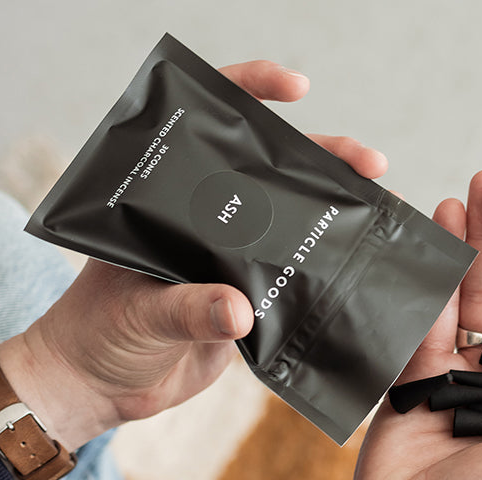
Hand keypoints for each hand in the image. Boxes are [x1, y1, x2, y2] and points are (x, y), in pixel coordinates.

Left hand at [0, 61, 387, 452]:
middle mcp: (202, 223)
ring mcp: (228, 260)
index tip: (296, 90)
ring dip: (334, 212)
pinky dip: (325, 270)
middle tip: (369, 163)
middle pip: (268, 172)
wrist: (102, 387)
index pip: (208, 128)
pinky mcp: (246, 300)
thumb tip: (242, 311)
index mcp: (166, 203)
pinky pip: (291, 279)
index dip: (251, 94)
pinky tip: (360, 264)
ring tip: (382, 207)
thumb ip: (187, 310)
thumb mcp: (138, 314)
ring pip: (288, 223)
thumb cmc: (98, 335)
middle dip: (322, 158)